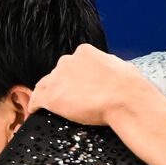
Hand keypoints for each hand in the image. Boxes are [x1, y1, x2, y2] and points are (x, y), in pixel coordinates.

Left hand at [26, 44, 156, 126]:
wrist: (126, 101)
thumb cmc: (130, 87)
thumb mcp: (121, 67)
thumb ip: (108, 67)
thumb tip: (113, 71)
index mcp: (85, 52)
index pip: (72, 65)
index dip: (74, 78)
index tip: (78, 89)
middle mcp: (68, 61)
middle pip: (58, 75)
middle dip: (62, 87)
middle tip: (70, 102)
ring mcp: (58, 78)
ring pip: (45, 86)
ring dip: (47, 96)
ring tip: (49, 108)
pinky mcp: (51, 96)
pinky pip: (36, 100)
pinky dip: (35, 106)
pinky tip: (35, 112)